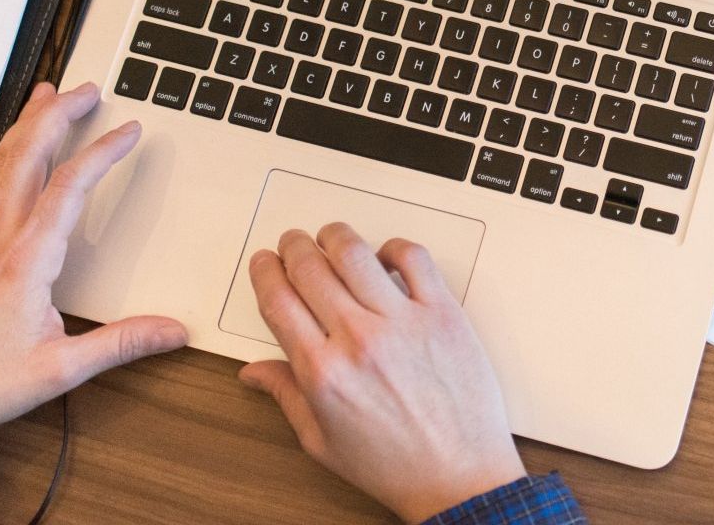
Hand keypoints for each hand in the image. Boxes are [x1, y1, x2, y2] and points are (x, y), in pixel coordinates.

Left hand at [0, 83, 188, 466]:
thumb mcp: (61, 369)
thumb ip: (121, 344)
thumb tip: (171, 331)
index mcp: (24, 261)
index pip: (69, 187)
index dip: (102, 152)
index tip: (127, 131)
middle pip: (27, 155)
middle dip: (59, 115)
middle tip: (87, 90)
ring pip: (1, 162)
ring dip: (28, 125)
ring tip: (50, 98)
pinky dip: (5, 152)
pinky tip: (13, 151)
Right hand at [239, 224, 524, 522]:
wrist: (459, 476)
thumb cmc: (396, 466)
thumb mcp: (323, 442)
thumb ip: (286, 397)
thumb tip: (255, 372)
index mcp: (322, 371)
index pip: (278, 299)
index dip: (265, 272)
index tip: (265, 263)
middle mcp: (359, 339)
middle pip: (310, 267)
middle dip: (293, 247)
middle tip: (293, 243)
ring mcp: (403, 322)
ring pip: (355, 252)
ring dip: (335, 236)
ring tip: (332, 237)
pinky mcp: (443, 314)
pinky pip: (414, 259)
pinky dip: (394, 247)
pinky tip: (386, 257)